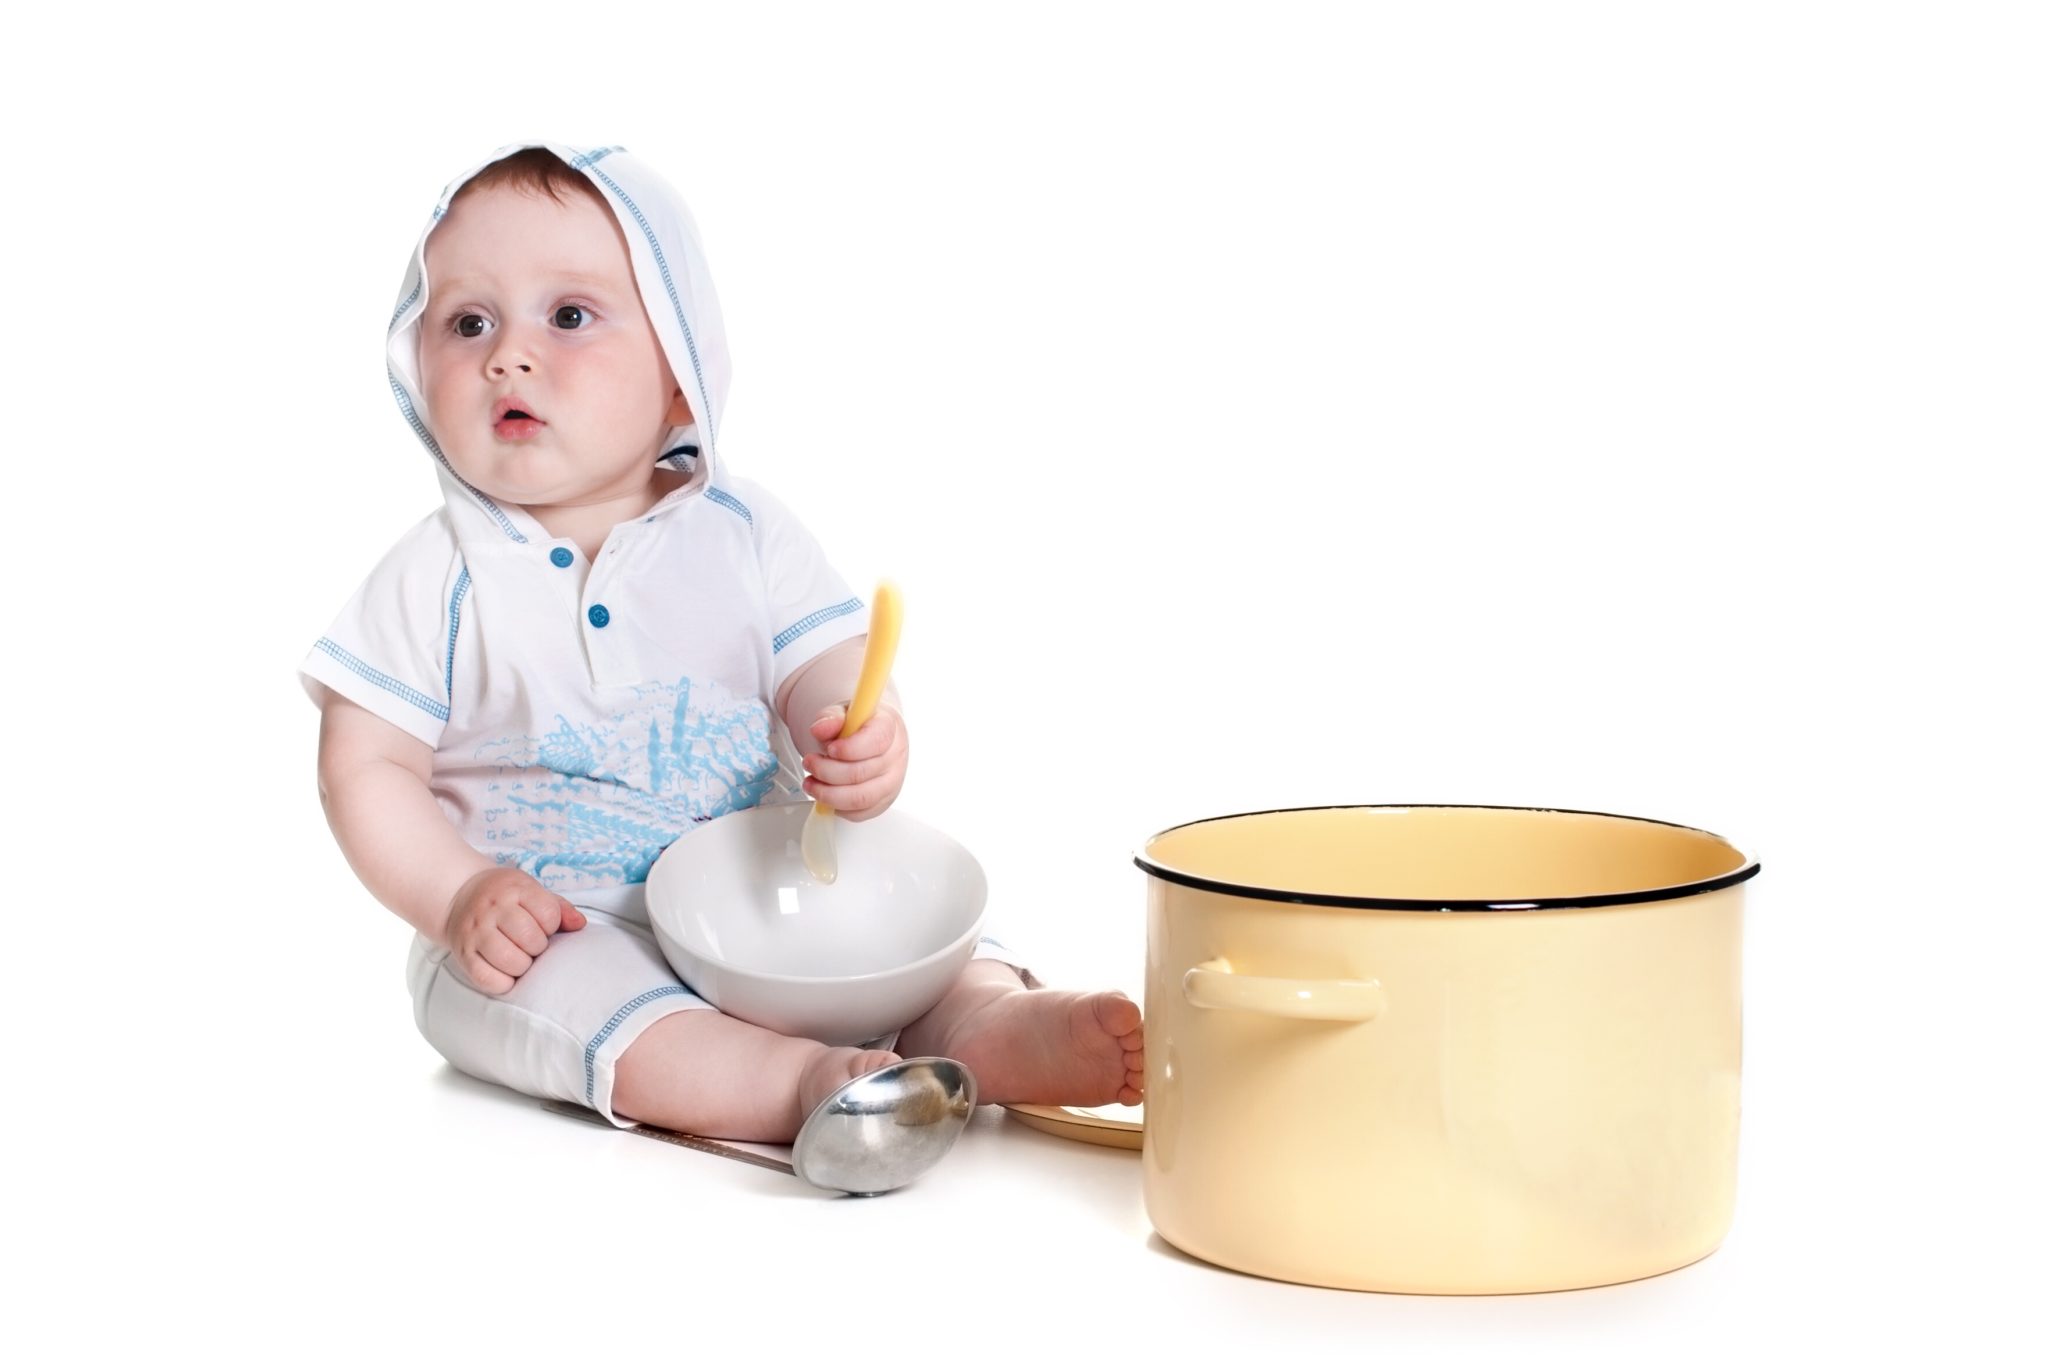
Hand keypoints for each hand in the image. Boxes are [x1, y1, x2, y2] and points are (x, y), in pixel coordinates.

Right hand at [442, 866, 586, 994]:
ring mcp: (475, 932)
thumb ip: (559, 908)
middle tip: (531, 945)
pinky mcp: (463, 954)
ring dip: (523, 966)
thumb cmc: (506, 897)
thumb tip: (580, 925)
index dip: (552, 926)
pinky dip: (503, 982)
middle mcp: (493, 909)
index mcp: (515, 889)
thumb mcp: (532, 891)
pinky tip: (506, 972)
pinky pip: (487, 979)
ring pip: (511, 961)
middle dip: (538, 947)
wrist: (460, 894)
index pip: (549, 914)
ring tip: (520, 958)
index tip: (543, 926)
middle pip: (530, 939)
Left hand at [803, 701, 907, 822]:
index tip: (829, 748)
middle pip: (862, 773)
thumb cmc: (858, 725)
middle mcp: (895, 756)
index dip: (849, 748)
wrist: (870, 736)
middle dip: (827, 771)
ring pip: (859, 798)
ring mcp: (892, 782)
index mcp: (889, 728)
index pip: (876, 741)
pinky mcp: (883, 801)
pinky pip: (859, 813)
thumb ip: (831, 718)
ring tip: (810, 782)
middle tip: (809, 763)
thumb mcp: (842, 713)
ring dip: (828, 794)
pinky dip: (837, 807)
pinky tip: (826, 793)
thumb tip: (820, 729)